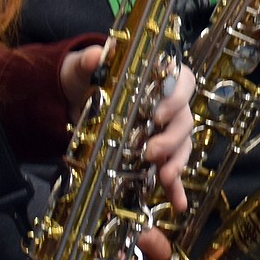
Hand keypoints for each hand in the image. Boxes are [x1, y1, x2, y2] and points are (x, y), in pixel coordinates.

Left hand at [59, 45, 195, 212]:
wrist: (74, 100)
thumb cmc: (86, 76)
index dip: (177, 97)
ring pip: (182, 145)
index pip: (184, 81)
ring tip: (166, 176)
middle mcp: (168, 104)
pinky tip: (179, 203)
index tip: (158, 113)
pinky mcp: (155, 153)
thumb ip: (88, 60)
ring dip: (177, 162)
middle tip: (151, 150)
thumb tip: (96, 55)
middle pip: (185, 118)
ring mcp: (164, 130)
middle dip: (172, 137)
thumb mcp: (82, 67)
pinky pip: (171, 168)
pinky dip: (176, 187)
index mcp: (158, 77)